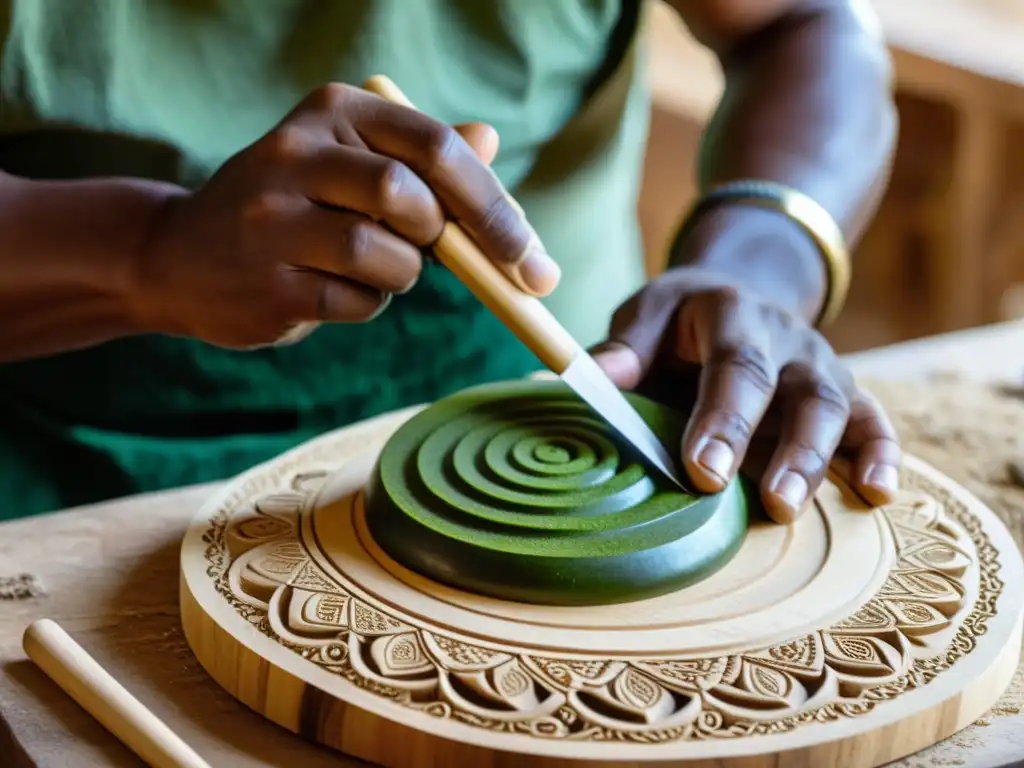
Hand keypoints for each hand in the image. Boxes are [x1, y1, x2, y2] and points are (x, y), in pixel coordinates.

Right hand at [135, 83, 559, 347]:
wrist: (182, 257)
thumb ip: (421, 156)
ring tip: (371, 268)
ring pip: (386, 257)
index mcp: (332, 111)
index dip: (493, 204)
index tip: (530, 256)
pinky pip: (356, 302)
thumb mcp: (350, 163)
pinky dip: (365, 304)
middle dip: (452, 241)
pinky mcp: (267, 280)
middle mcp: (296, 153)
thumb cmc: (291, 208)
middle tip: (468, 266)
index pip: (433, 145)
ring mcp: (272, 218)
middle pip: (407, 197)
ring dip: (402, 276)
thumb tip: (490, 137)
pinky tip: (328, 289)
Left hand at [591, 266, 900, 523]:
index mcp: (733, 314)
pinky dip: (882, 457)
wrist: (736, 294)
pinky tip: (878, 495)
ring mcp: (822, 366)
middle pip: (800, 391)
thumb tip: (581, 379)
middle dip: (787, 450)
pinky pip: (874, 422)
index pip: (736, 365)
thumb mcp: (646, 315)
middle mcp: (788, 339)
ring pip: (838, 410)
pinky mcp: (844, 394)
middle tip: (769, 503)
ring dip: (820, 463)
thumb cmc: (680, 320)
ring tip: (794, 509)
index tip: (703, 469)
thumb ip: (622, 350)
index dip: (724, 419)